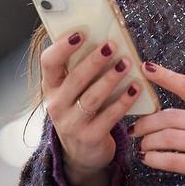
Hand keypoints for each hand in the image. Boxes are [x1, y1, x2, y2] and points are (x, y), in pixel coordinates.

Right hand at [39, 31, 143, 185]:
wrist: (81, 153)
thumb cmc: (81, 110)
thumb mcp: (73, 91)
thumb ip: (81, 69)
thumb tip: (104, 38)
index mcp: (51, 87)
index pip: (48, 62)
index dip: (62, 46)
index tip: (81, 33)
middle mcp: (56, 105)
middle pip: (74, 78)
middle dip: (94, 60)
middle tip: (111, 45)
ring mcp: (71, 124)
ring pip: (92, 97)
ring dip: (110, 79)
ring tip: (126, 63)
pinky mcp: (89, 138)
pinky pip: (108, 117)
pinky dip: (123, 101)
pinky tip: (135, 89)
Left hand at [129, 61, 184, 185]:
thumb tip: (163, 111)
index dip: (165, 77)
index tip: (146, 68)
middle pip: (169, 117)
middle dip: (146, 123)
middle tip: (135, 128)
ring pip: (167, 138)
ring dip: (148, 142)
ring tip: (142, 145)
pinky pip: (173, 160)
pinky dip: (155, 159)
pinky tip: (148, 159)